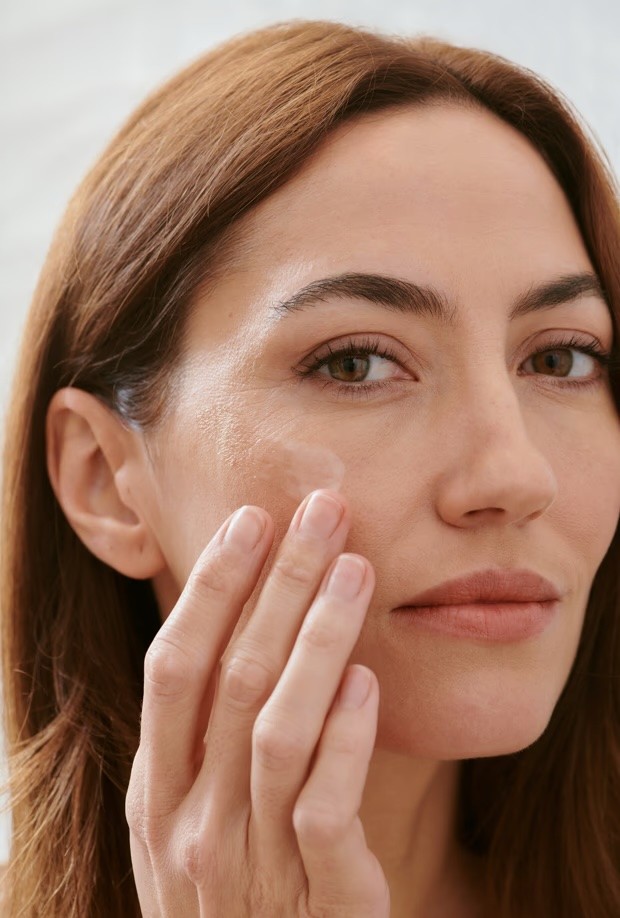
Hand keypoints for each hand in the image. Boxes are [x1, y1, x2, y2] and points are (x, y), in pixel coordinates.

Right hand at [126, 489, 389, 916]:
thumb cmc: (232, 893)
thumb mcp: (189, 823)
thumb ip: (201, 743)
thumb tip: (239, 625)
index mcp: (155, 793)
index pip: (174, 667)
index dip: (210, 588)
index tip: (250, 520)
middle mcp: (192, 823)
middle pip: (231, 677)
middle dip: (278, 584)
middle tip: (321, 512)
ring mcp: (250, 862)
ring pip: (277, 728)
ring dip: (318, 639)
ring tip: (354, 568)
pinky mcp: (320, 899)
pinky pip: (326, 806)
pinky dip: (346, 738)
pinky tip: (369, 680)